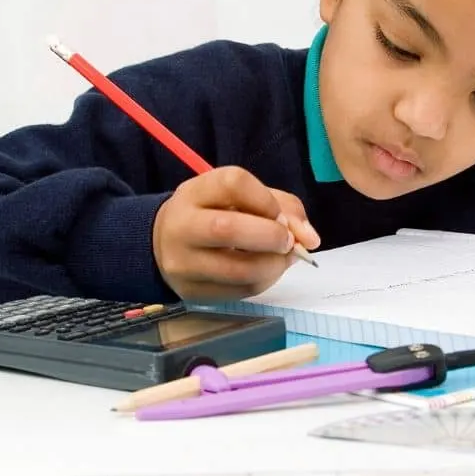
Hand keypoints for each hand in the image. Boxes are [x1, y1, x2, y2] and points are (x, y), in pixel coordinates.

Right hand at [152, 166, 320, 300]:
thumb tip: (310, 239)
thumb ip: (280, 207)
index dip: (265, 199)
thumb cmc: (212, 213)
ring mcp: (184, 264)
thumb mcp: (240, 197)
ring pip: (238, 270)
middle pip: (228, 229)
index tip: (278, 214)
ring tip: (281, 258)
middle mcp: (182, 226)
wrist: (163, 244)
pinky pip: (240, 291)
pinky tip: (266, 271)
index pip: (233, 184)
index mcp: (195, 192)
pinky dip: (264, 281)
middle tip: (288, 241)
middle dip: (271, 236)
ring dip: (274, 265)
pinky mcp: (192, 292)